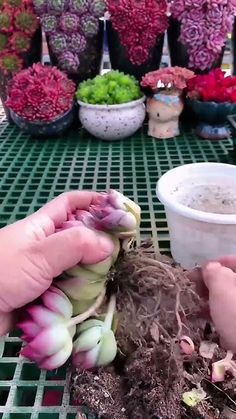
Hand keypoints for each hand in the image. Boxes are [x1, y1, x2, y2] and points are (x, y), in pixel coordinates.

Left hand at [0, 191, 113, 335]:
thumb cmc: (2, 273)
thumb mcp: (39, 254)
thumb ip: (74, 245)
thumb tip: (109, 244)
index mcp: (42, 227)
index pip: (70, 203)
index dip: (93, 200)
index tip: (118, 208)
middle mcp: (45, 246)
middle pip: (79, 236)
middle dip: (100, 240)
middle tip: (124, 249)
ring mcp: (45, 271)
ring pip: (77, 265)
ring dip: (94, 270)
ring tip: (116, 275)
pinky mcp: (45, 294)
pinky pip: (70, 289)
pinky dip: (84, 292)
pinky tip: (99, 296)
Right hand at [192, 256, 235, 351]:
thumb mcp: (221, 288)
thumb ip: (213, 272)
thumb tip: (209, 267)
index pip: (233, 260)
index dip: (213, 264)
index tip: (197, 275)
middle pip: (232, 283)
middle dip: (213, 288)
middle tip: (197, 294)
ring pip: (233, 303)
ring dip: (216, 307)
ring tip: (201, 315)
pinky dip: (228, 323)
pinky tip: (219, 334)